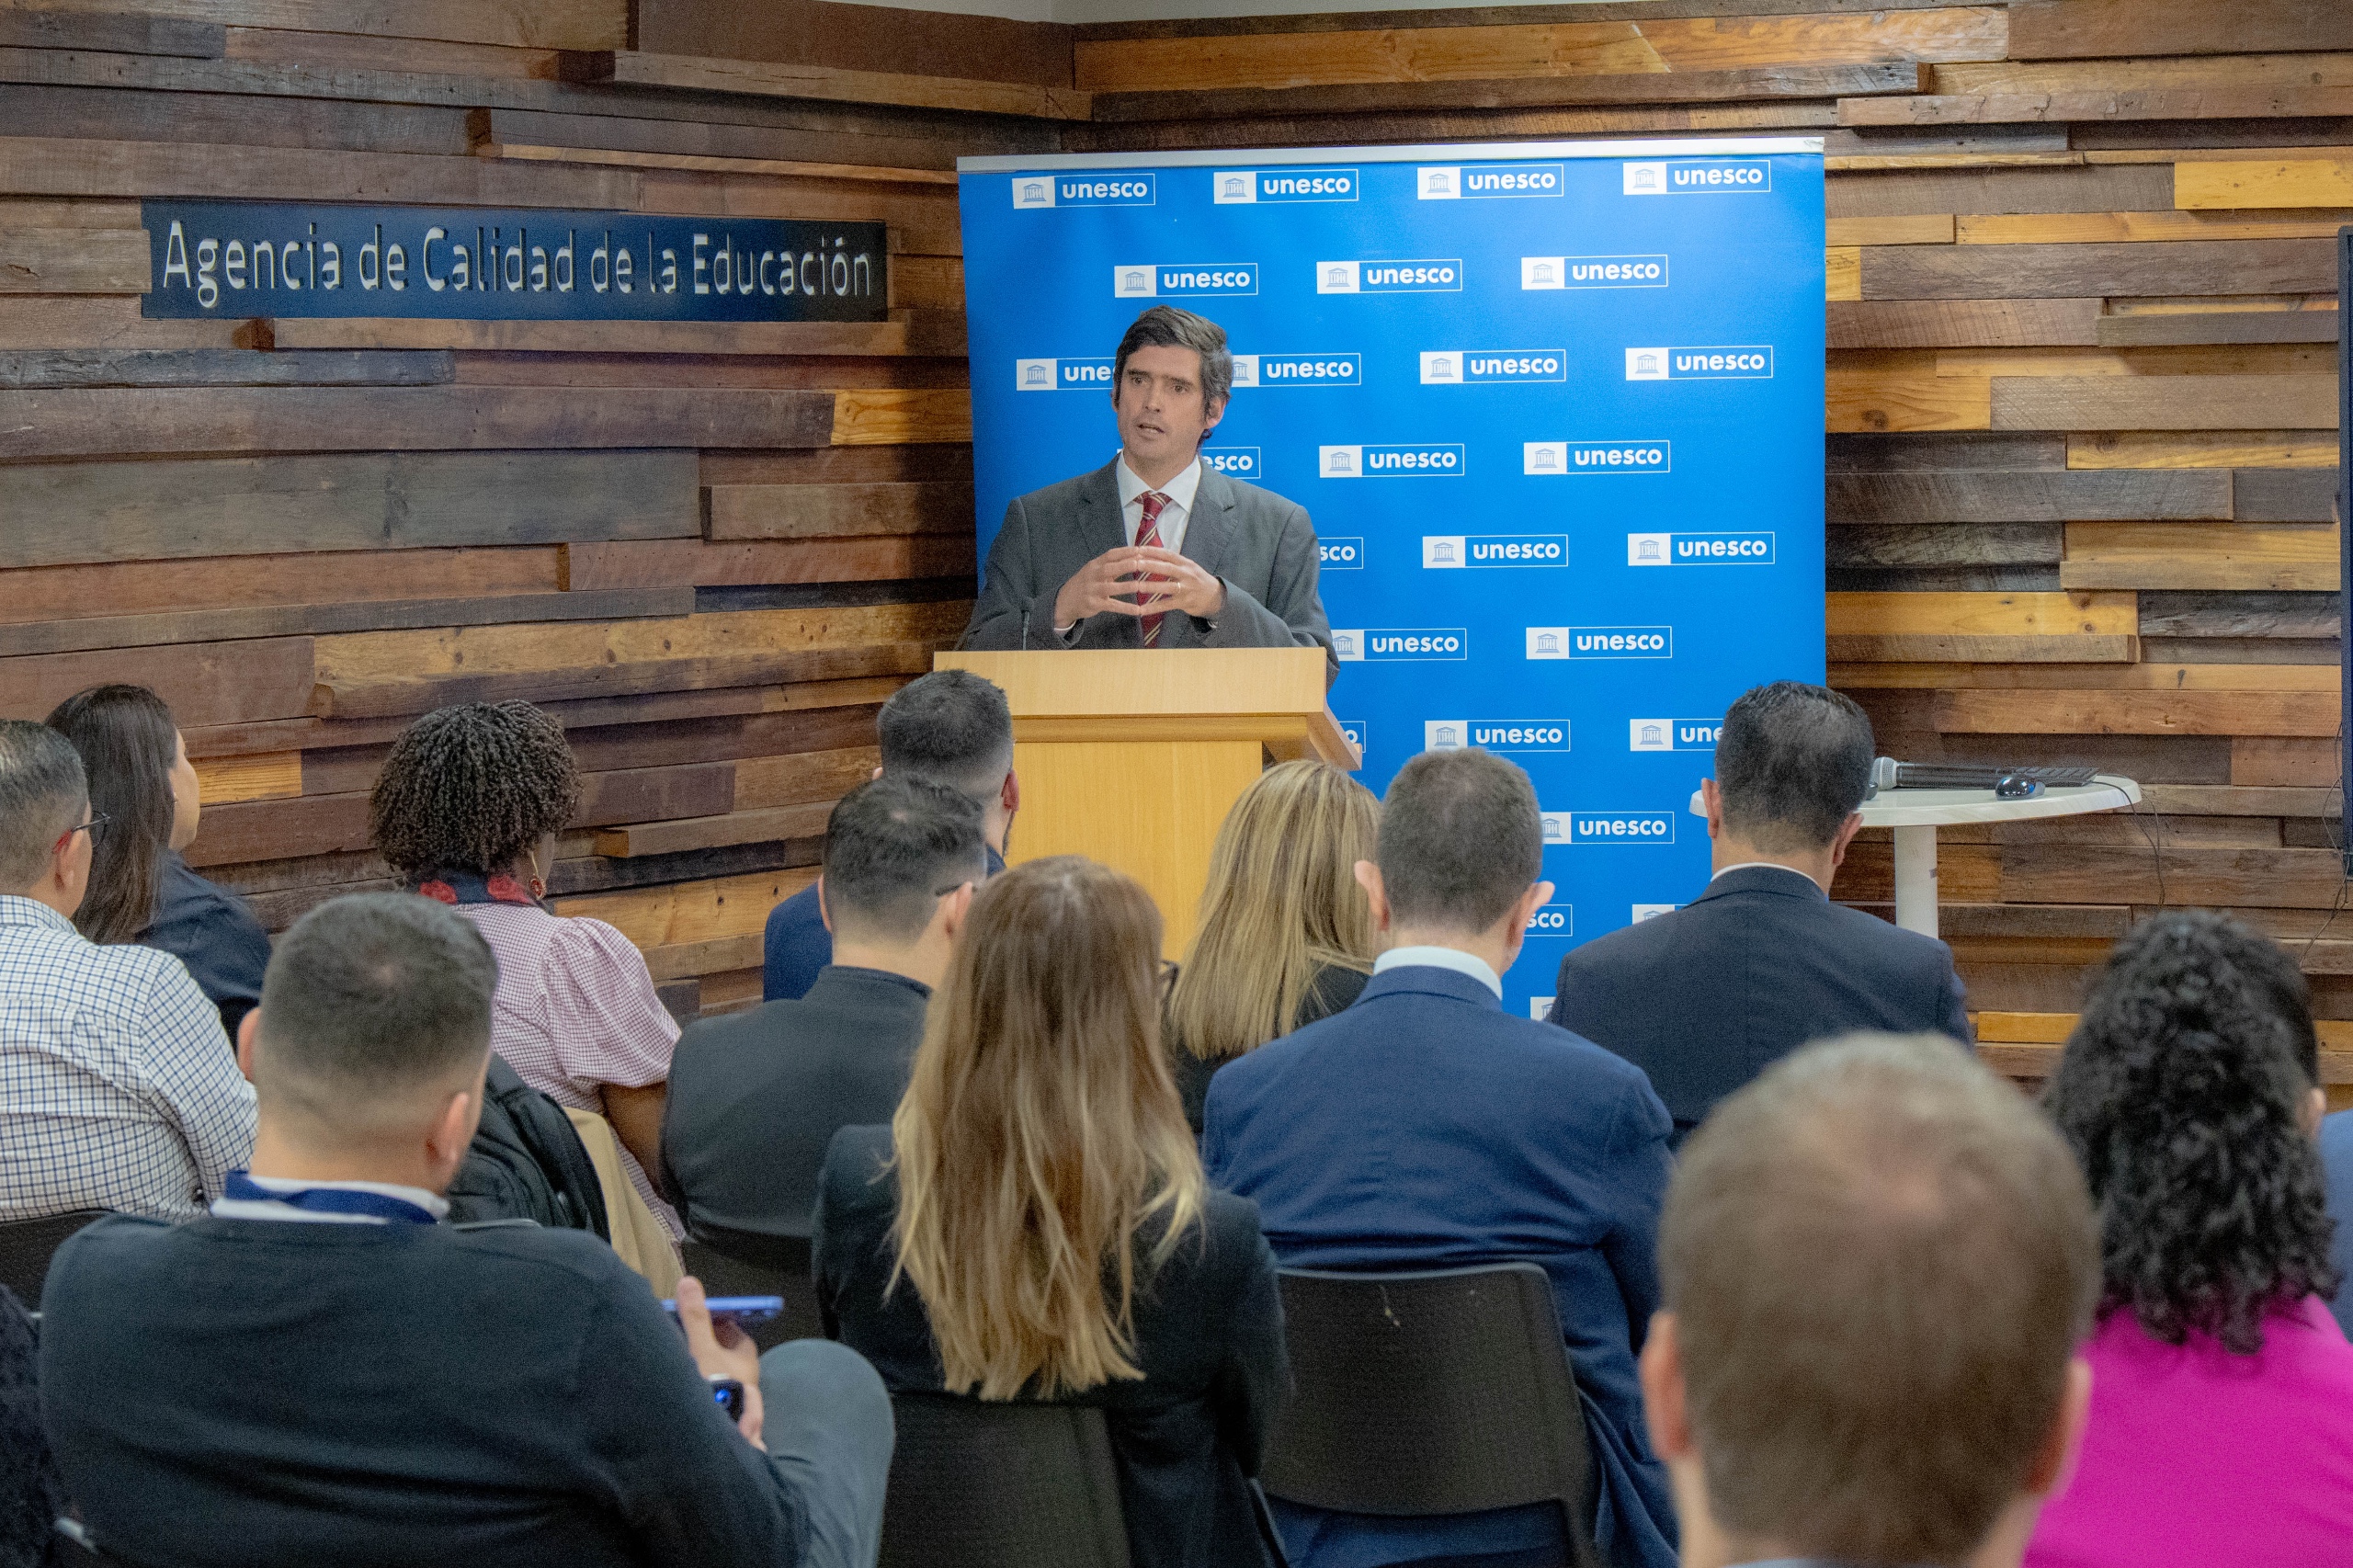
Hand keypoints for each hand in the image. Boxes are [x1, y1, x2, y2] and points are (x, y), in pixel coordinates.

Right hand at [676, 1275, 765, 1450]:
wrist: (709, 1439)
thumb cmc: (713, 1387)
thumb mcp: (701, 1348)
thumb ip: (694, 1317)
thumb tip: (689, 1282)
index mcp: (747, 1359)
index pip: (737, 1334)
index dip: (719, 1324)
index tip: (699, 1319)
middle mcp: (745, 1380)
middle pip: (727, 1356)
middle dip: (708, 1347)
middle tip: (684, 1340)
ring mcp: (735, 1401)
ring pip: (719, 1378)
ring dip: (702, 1370)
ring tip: (678, 1363)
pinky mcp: (724, 1418)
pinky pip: (712, 1397)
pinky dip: (699, 1390)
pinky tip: (682, 1390)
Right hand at [1053, 545, 1157, 626]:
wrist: (1065, 601)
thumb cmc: (1086, 583)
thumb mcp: (1095, 570)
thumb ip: (1113, 564)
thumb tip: (1135, 556)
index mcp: (1095, 565)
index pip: (1111, 555)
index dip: (1125, 552)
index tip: (1140, 549)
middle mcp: (1093, 576)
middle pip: (1109, 568)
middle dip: (1124, 565)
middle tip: (1140, 563)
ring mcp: (1092, 590)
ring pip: (1109, 588)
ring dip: (1125, 587)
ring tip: (1139, 586)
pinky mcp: (1093, 604)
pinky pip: (1111, 606)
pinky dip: (1124, 608)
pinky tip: (1137, 610)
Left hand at [1125, 547, 1225, 618]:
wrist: (1216, 597)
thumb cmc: (1196, 580)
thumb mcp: (1187, 568)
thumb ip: (1171, 562)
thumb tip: (1149, 553)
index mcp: (1185, 563)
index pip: (1168, 554)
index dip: (1153, 551)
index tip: (1138, 549)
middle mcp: (1187, 574)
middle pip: (1167, 568)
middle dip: (1150, 565)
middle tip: (1133, 564)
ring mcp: (1187, 589)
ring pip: (1167, 586)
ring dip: (1150, 586)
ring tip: (1135, 586)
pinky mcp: (1185, 602)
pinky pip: (1167, 605)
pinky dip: (1154, 608)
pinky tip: (1141, 610)